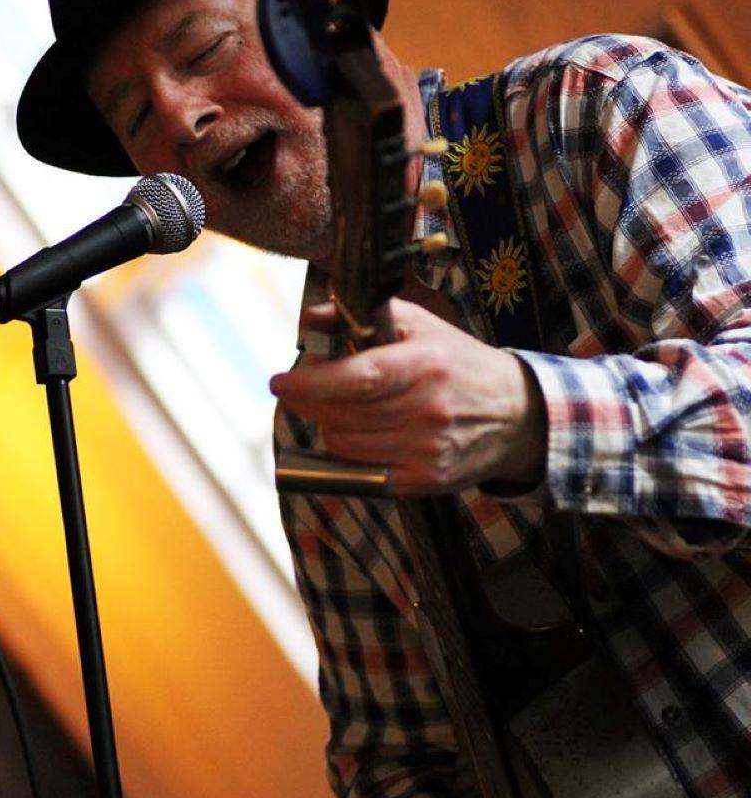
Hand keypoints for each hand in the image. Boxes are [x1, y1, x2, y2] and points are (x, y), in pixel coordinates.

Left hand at [269, 299, 546, 494]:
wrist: (515, 416)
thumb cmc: (460, 365)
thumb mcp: (421, 326)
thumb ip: (364, 317)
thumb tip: (311, 318)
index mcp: (424, 366)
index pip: (355, 379)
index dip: (310, 382)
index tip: (281, 380)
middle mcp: (425, 411)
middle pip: (340, 414)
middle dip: (311, 401)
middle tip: (305, 389)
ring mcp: (424, 451)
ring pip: (344, 444)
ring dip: (330, 425)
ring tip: (345, 408)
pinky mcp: (422, 480)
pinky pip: (361, 470)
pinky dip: (351, 453)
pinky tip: (363, 435)